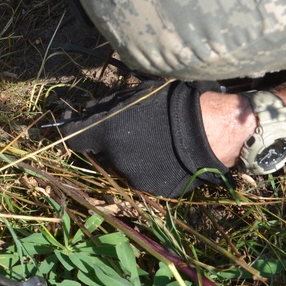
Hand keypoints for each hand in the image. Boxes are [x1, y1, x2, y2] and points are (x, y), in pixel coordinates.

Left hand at [52, 79, 228, 197]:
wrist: (212, 128)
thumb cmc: (174, 102)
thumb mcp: (137, 94)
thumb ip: (107, 105)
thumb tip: (86, 110)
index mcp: (107, 134)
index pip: (74, 137)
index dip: (72, 131)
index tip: (73, 127)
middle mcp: (116, 160)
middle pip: (103, 153)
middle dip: (111, 143)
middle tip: (134, 130)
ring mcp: (136, 178)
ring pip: (125, 166)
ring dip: (133, 156)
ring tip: (157, 141)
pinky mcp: (156, 191)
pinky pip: (147, 177)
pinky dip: (152, 167)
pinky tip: (168, 154)